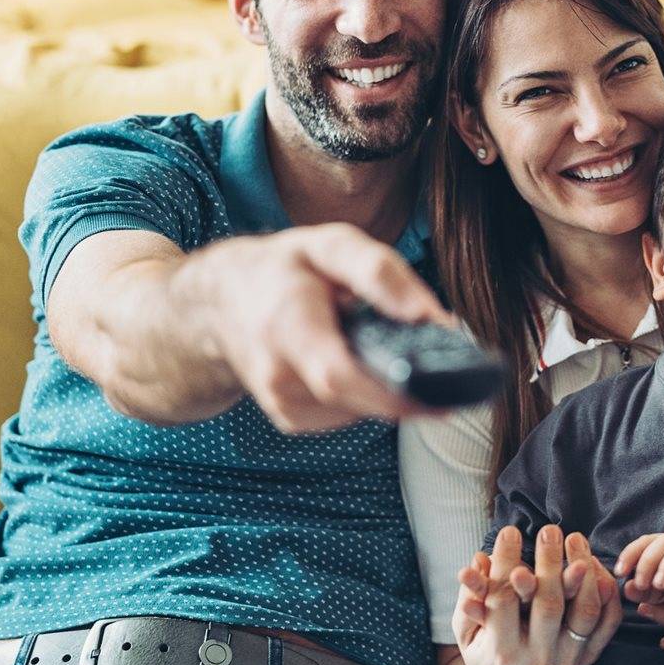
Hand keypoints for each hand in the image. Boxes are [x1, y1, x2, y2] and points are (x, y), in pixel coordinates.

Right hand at [193, 223, 450, 431]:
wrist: (217, 304)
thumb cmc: (281, 269)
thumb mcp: (328, 246)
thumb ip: (380, 274)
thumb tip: (431, 316)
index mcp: (286, 325)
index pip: (338, 375)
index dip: (392, 391)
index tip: (439, 393)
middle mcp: (277, 374)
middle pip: (354, 401)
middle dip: (407, 395)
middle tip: (446, 383)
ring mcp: (281, 402)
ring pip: (359, 408)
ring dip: (387, 387)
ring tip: (393, 353)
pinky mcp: (290, 418)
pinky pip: (348, 413)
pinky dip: (367, 392)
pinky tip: (362, 364)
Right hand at [453, 525, 619, 664]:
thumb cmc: (486, 652)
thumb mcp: (466, 632)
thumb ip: (469, 597)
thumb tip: (478, 560)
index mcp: (502, 653)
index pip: (504, 600)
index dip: (506, 563)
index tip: (508, 531)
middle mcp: (538, 659)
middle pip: (549, 604)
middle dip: (549, 561)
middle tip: (548, 530)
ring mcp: (568, 659)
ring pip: (584, 611)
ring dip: (583, 570)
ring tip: (575, 539)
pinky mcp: (589, 655)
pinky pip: (608, 621)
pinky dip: (606, 591)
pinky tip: (593, 564)